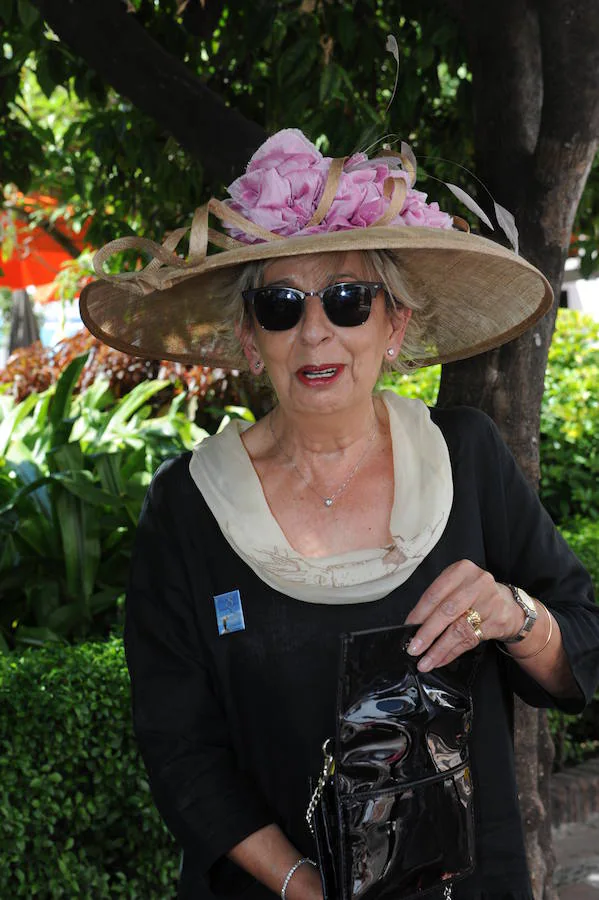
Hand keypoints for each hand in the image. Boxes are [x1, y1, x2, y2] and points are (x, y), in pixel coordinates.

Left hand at [404, 560, 524, 670]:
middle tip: (414, 648)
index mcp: (462, 570)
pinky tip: (440, 659)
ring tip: (425, 661)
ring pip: (458, 629)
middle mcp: (477, 583)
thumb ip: (438, 601)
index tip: (407, 627)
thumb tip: (414, 625)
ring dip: (439, 649)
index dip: (419, 613)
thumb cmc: (475, 595)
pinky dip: (452, 652)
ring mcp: (490, 602)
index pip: (435, 593)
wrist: (509, 605)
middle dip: (427, 633)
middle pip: (447, 611)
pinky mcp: (497, 622)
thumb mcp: (457, 587)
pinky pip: (469, 640)